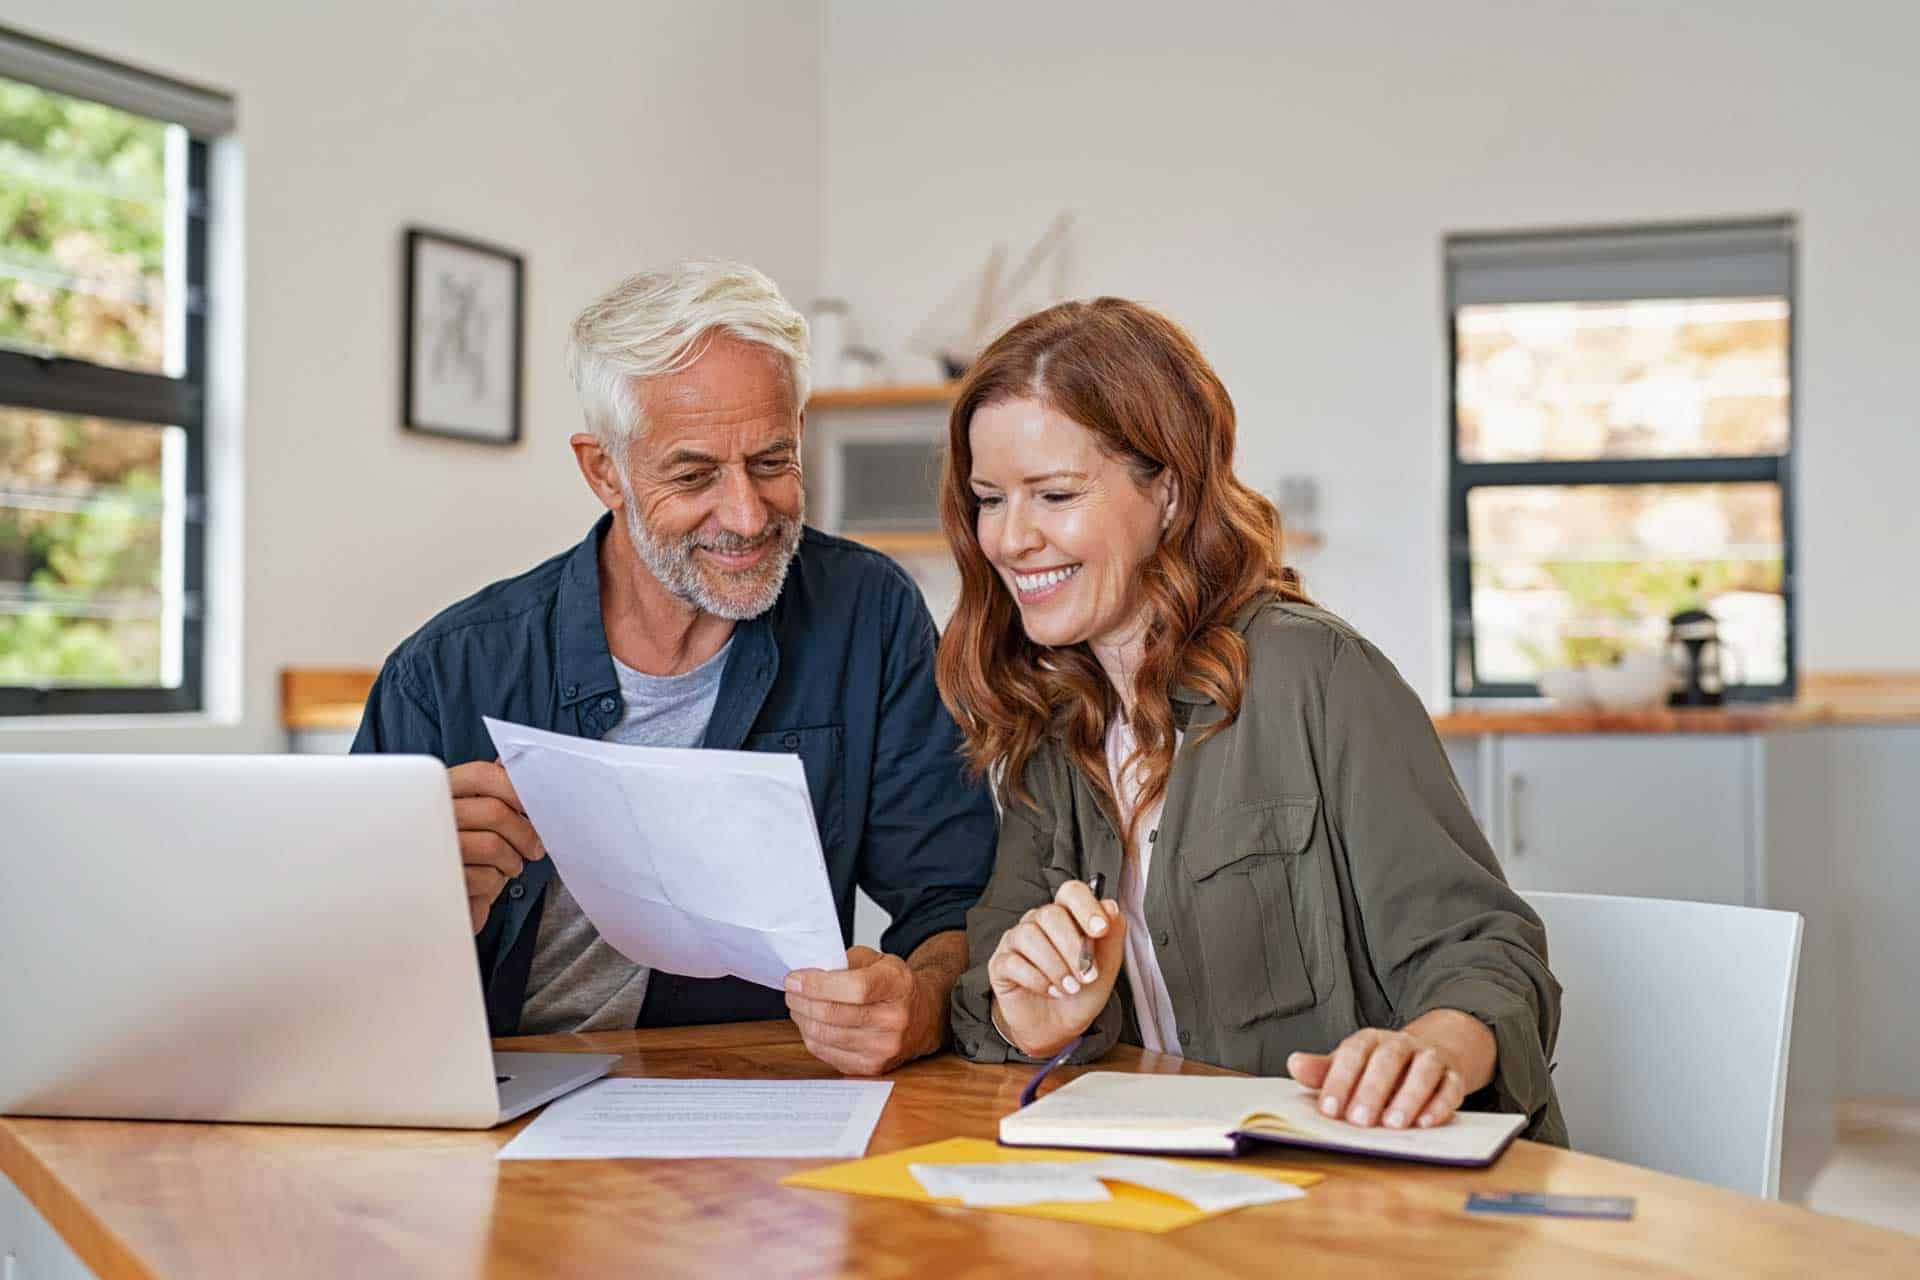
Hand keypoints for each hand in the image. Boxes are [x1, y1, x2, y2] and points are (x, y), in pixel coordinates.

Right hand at [447, 760, 545, 932]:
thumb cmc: (463, 850)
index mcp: (441, 789)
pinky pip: (484, 877)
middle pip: (495, 812)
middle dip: (525, 834)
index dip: (516, 790)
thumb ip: (494, 785)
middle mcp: (431, 814)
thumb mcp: (476, 814)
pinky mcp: (439, 881)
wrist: (437, 895)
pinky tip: (485, 883)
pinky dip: (494, 884)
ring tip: (508, 866)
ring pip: (493, 846)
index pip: (483, 775)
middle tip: (534, 848)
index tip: (533, 808)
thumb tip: (512, 764)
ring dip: (512, 861)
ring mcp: (431, 848)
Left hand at [785, 946, 940, 1075]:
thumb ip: (844, 963)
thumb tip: (806, 975)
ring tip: (797, 1005)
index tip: (794, 979)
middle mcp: (895, 1019)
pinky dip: (811, 1037)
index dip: (817, 984)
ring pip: (825, 1035)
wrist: (921, 1017)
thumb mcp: (877, 960)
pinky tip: (810, 1023)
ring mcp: (884, 1047)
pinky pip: (827, 1053)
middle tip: (790, 990)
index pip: (854, 988)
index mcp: (897, 984)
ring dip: (802, 1018)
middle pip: (834, 1014)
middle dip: (801, 1001)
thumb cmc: (893, 986)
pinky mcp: (871, 1067)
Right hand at [987, 880, 1126, 1058]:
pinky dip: (1036, 979)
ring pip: (1029, 936)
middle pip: (1050, 914)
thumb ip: (1112, 936)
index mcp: (1067, 916)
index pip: (1071, 892)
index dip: (1086, 906)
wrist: (1057, 1028)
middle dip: (1073, 948)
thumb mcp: (1106, 969)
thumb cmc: (1080, 994)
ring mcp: (1016, 941)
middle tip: (1087, 976)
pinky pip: (1013, 962)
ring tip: (1069, 988)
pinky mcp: (1000, 964)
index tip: (1100, 930)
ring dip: (1055, 966)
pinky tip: (1050, 991)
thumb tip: (1110, 907)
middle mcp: (1038, 922)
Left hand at [1286, 1011, 1495, 1129]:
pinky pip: (1450, 1087)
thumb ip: (1323, 1070)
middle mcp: (1401, 1044)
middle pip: (1387, 1060)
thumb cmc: (1379, 1069)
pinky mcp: (1454, 1076)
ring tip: (1394, 1125)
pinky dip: (1440, 1105)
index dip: (1339, 1081)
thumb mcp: (1349, 1066)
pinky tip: (1426, 1123)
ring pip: (1422, 1071)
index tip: (1329, 1110)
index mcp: (1370, 1040)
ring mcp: (1430, 1058)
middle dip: (1372, 1091)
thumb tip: (1294, 1064)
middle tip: (1359, 1122)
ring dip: (1408, 1097)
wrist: (1430, 1056)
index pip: (1352, 1054)